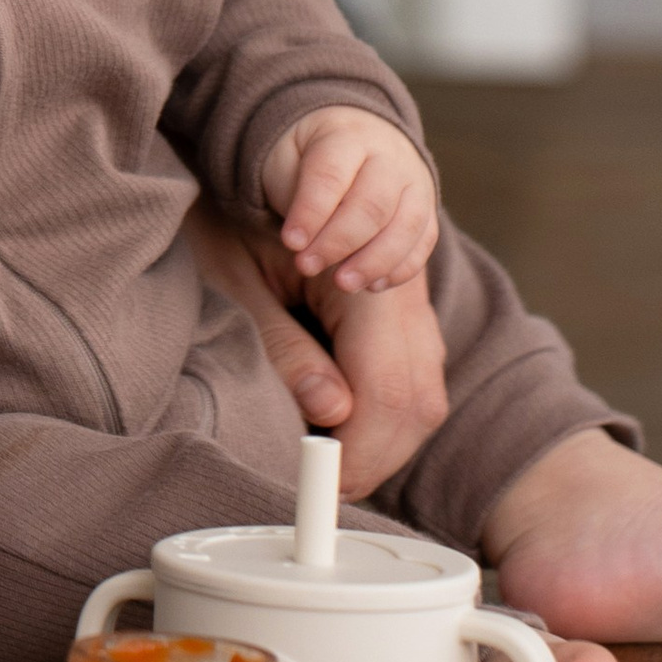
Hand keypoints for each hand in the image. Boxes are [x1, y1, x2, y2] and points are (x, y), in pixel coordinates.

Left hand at [184, 202, 448, 494]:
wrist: (266, 171)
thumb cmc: (239, 226)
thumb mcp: (243, 281)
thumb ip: (287, 347)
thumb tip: (332, 414)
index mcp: (368, 286)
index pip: (387, 393)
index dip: (360, 452)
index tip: (319, 485)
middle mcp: (407, 304)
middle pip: (416, 407)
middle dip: (373, 460)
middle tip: (317, 490)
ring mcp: (414, 318)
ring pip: (422, 406)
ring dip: (379, 448)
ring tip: (324, 469)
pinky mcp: (406, 332)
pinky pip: (412, 392)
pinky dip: (382, 427)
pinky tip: (340, 439)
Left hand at [259, 106, 439, 289]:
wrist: (353, 136)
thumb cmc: (310, 155)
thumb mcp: (288, 158)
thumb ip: (295, 193)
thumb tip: (302, 243)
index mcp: (347, 135)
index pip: (332, 175)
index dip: (311, 212)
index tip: (291, 243)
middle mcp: (389, 155)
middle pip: (372, 204)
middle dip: (338, 242)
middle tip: (306, 266)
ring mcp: (415, 181)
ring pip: (406, 225)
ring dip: (374, 262)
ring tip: (342, 284)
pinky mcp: (428, 208)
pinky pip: (424, 241)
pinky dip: (401, 268)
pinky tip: (372, 286)